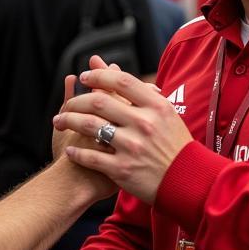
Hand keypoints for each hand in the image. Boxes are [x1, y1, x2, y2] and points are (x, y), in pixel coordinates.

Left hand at [53, 65, 192, 203]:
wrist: (189, 182)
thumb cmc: (176, 144)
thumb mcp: (165, 114)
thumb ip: (139, 92)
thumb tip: (112, 68)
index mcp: (156, 107)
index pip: (120, 81)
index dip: (98, 76)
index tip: (84, 77)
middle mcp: (144, 124)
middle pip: (99, 102)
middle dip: (76, 101)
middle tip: (67, 104)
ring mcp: (132, 147)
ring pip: (90, 127)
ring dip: (68, 121)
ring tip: (59, 122)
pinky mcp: (123, 169)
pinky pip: (90, 157)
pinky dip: (76, 152)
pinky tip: (69, 150)